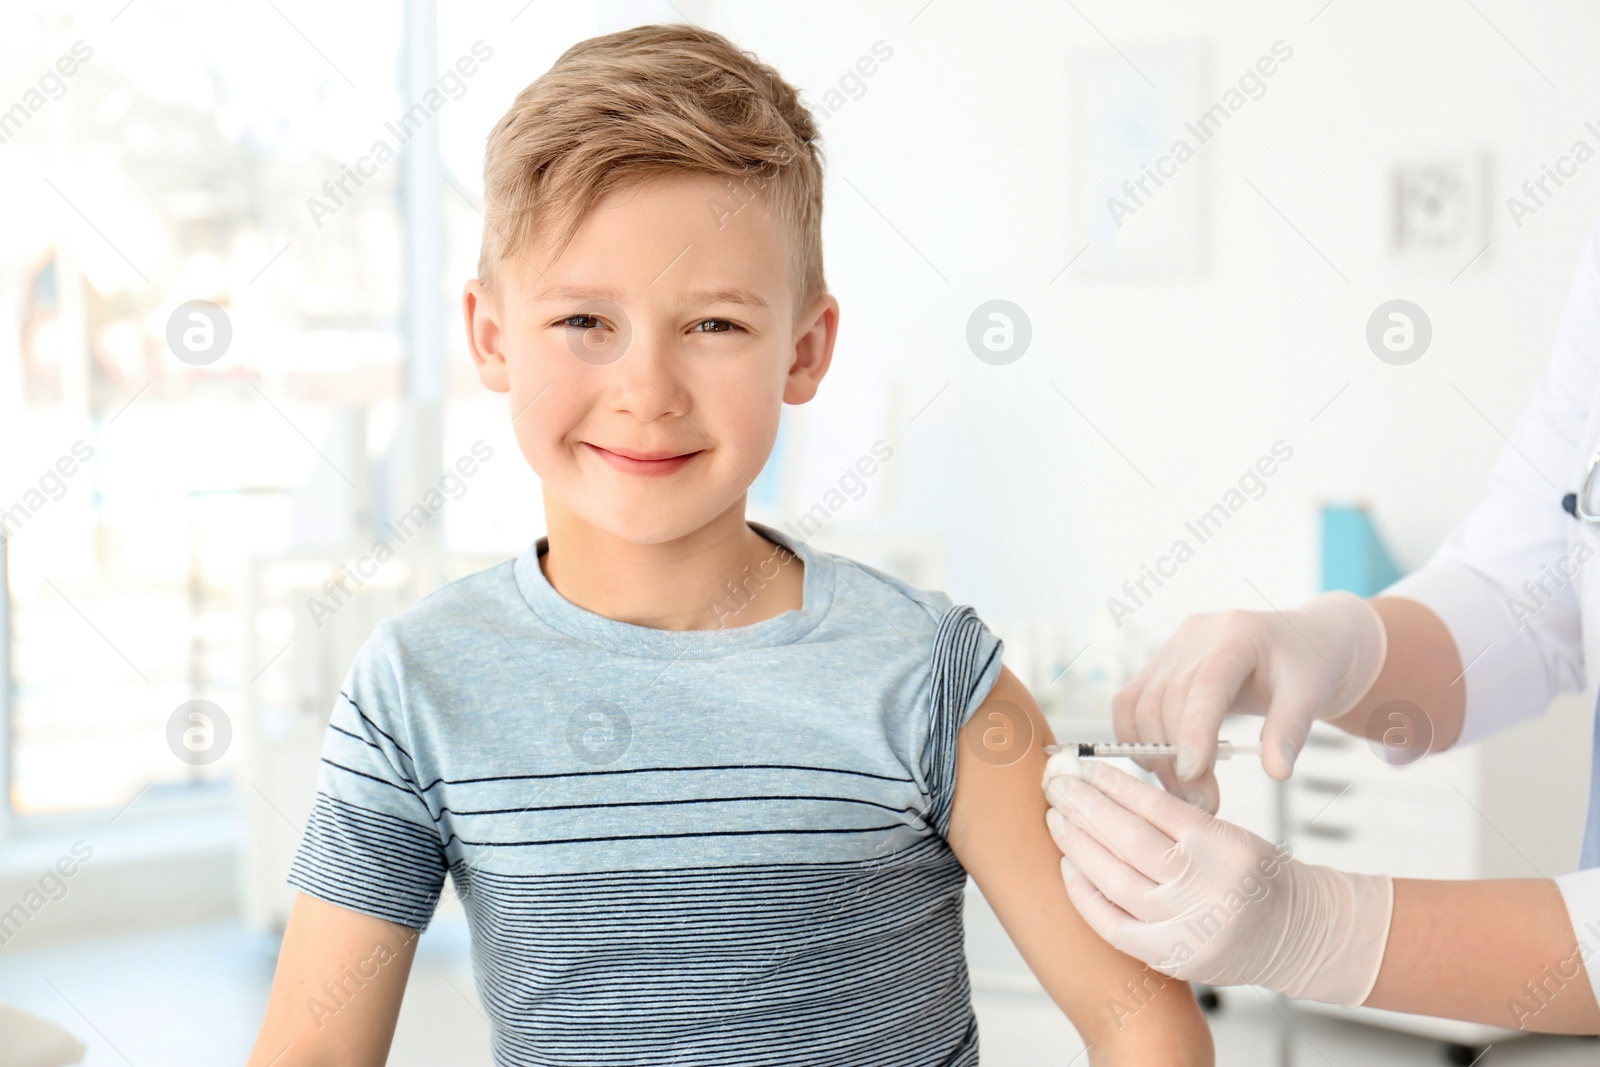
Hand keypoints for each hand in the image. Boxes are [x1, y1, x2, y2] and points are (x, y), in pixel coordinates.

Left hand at [1041, 753, 1391, 1007]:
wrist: (1297, 934)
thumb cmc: (1257, 875)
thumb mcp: (1230, 832)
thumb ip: (1175, 817)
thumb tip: (1104, 786)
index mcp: (1225, 847)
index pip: (1155, 806)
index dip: (1112, 783)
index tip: (1083, 765)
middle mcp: (1207, 889)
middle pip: (1128, 840)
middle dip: (1084, 807)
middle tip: (1055, 783)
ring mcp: (1186, 928)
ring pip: (1114, 879)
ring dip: (1077, 844)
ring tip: (1055, 817)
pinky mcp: (1170, 956)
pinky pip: (1112, 924)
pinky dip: (1084, 893)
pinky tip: (1069, 864)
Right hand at [1111, 591, 1386, 810]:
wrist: (1297, 646)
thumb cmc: (1307, 667)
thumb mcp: (1310, 696)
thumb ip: (1290, 732)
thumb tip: (1276, 772)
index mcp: (1237, 635)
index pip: (1206, 683)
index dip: (1194, 730)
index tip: (1193, 775)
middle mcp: (1195, 636)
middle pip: (1167, 699)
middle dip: (1177, 757)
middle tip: (1202, 803)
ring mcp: (1171, 649)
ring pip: (1141, 705)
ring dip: (1155, 755)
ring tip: (1186, 792)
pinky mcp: (1159, 666)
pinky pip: (1131, 703)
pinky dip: (1137, 739)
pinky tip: (1161, 767)